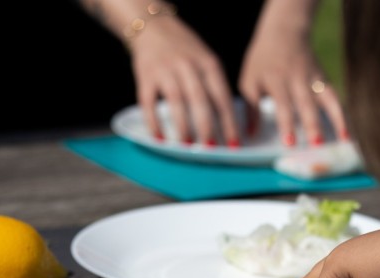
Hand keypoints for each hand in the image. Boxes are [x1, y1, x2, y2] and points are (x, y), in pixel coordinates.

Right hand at [129, 15, 241, 146]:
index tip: (233, 143)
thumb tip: (226, 121)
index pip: (222, 96)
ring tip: (187, 146)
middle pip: (200, 101)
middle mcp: (188, 66)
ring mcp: (166, 70)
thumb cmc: (185, 49)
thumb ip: (214, 85)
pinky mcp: (146, 76)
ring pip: (176, 102)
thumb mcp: (206, 60)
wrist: (153, 26)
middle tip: (211, 149)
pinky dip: (154, 122)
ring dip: (183, 127)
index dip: (229, 122)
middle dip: (207, 127)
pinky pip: (149, 103)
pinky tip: (160, 138)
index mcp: (208, 64)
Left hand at [238, 0, 347, 146]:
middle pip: (306, 103)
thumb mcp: (249, 81)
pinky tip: (347, 133)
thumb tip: (251, 135)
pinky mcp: (323, 79)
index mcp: (276, 79)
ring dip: (335, 119)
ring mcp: (313, 78)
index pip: (282, 104)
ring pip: (326, 100)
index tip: (290, 142)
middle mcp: (297, 79)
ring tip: (343, 140)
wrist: (284, 31)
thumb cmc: (262, 61)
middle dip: (312, 124)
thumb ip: (251, 108)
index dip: (286, 123)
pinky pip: (334, 97)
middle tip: (316, 145)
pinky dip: (341, 114)